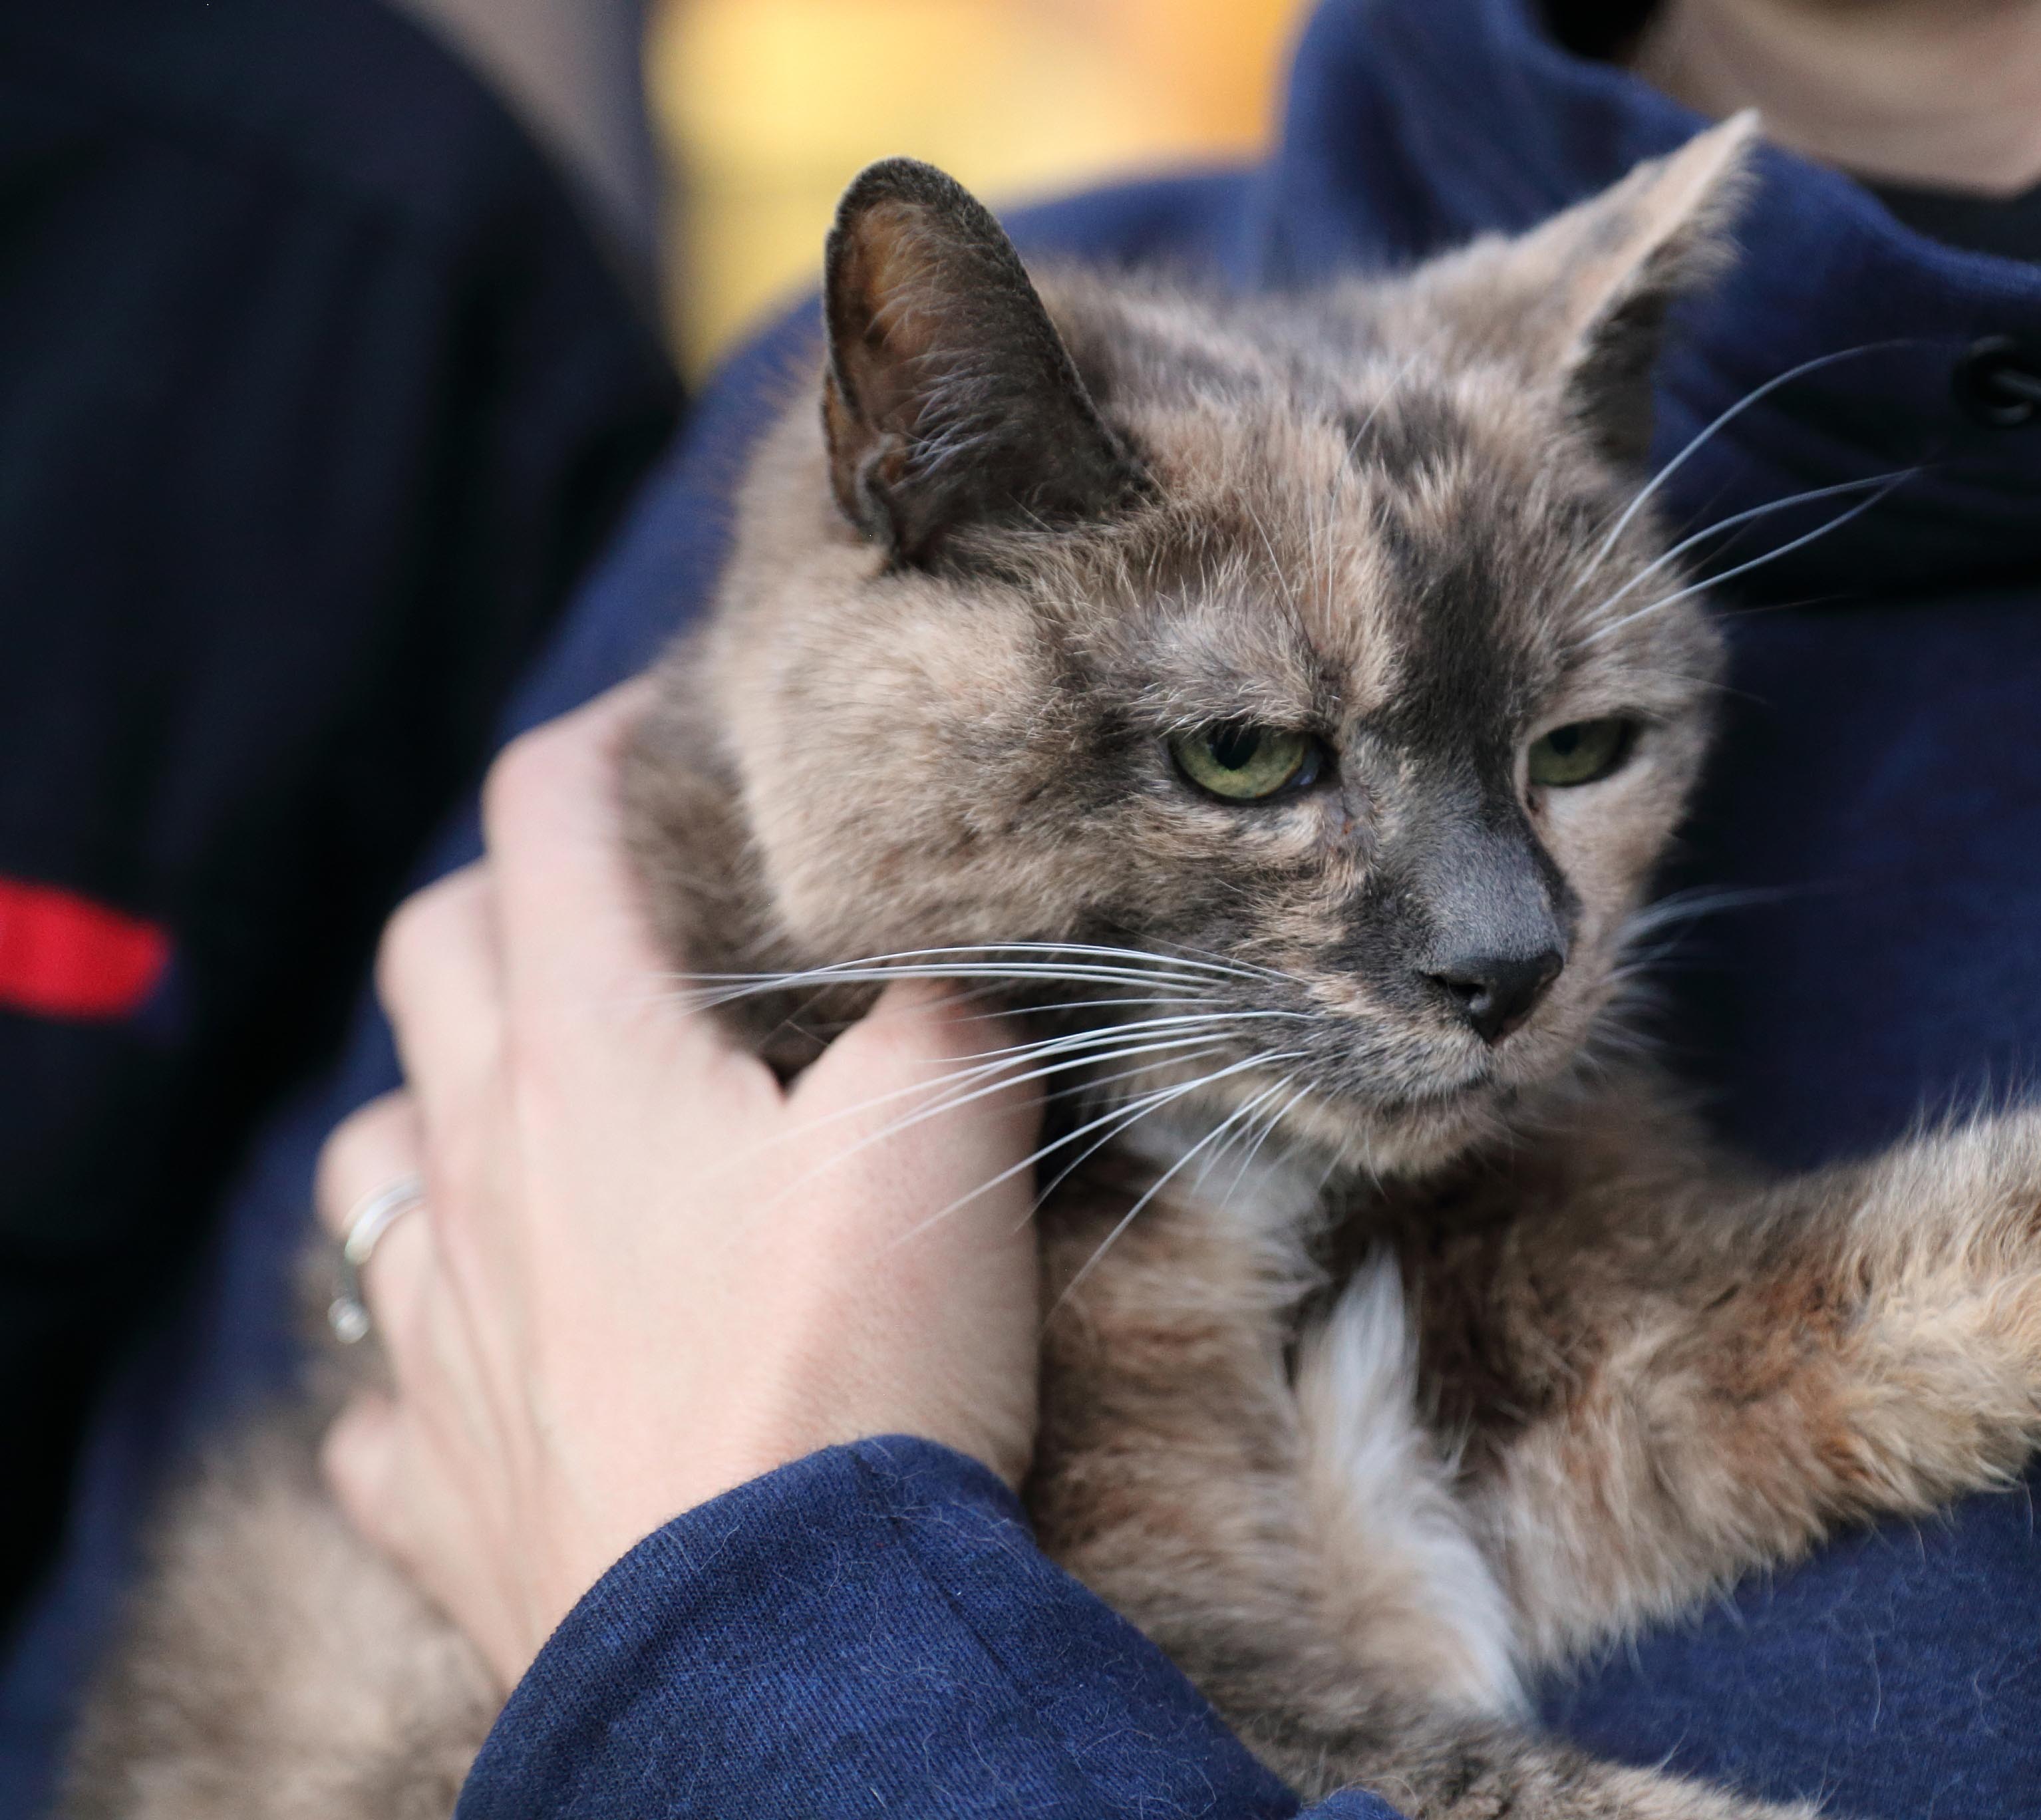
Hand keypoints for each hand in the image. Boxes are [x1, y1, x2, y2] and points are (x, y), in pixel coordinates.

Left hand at [317, 684, 1041, 1687]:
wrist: (774, 1643)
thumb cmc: (848, 1366)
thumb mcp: (943, 1139)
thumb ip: (945, 1019)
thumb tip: (954, 985)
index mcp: (587, 1055)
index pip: (548, 821)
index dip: (605, 739)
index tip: (675, 722)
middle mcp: (478, 1166)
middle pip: (430, 959)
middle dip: (505, 902)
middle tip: (613, 919)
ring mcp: (438, 1330)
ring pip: (370, 1165)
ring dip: (430, 1117)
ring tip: (523, 1133)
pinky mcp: (441, 1478)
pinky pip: (382, 1397)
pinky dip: (427, 1357)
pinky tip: (496, 1367)